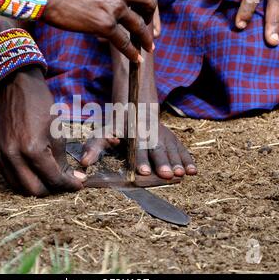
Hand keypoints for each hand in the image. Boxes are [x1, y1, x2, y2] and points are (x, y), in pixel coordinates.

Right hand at [0, 69, 85, 196]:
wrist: (15, 85)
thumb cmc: (41, 104)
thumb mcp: (58, 132)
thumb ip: (62, 159)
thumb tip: (71, 178)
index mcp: (32, 149)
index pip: (53, 179)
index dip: (69, 185)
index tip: (78, 184)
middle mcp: (13, 156)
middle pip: (35, 190)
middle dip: (52, 189)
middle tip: (64, 181)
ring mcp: (1, 156)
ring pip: (19, 187)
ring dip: (36, 186)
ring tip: (50, 177)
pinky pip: (9, 176)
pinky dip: (23, 178)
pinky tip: (34, 169)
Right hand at [43, 0, 159, 62]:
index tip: (146, 4)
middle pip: (150, 2)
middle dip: (151, 16)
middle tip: (147, 25)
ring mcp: (115, 5)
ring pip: (139, 25)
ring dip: (145, 38)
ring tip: (148, 47)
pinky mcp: (105, 24)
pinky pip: (124, 42)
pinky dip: (132, 52)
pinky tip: (137, 59)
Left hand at [80, 46, 196, 178]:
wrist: (136, 104)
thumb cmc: (116, 123)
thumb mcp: (103, 131)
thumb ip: (94, 146)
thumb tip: (85, 162)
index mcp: (133, 130)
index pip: (137, 146)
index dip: (140, 159)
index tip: (143, 172)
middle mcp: (150, 131)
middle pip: (157, 147)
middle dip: (162, 162)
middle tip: (166, 175)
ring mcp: (163, 133)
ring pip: (171, 147)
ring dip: (177, 162)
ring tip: (182, 175)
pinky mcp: (172, 137)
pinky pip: (181, 148)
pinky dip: (188, 158)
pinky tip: (193, 171)